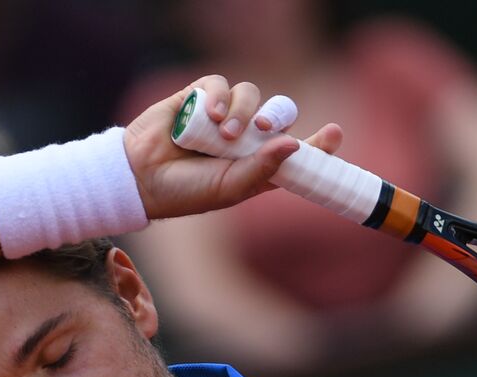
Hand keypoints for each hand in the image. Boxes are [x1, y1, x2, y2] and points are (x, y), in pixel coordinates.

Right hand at [123, 75, 343, 219]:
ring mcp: (223, 116)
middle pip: (278, 114)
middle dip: (276, 118)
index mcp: (257, 163)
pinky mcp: (199, 98)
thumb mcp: (230, 187)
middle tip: (264, 130)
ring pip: (251, 95)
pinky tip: (209, 116)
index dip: (318, 143)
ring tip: (223, 134)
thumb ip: (262, 169)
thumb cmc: (186, 192)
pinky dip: (218, 98)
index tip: (335, 134)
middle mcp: (244, 137)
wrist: (141, 178)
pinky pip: (220, 85)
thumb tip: (293, 144)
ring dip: (242, 112)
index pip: (296, 149)